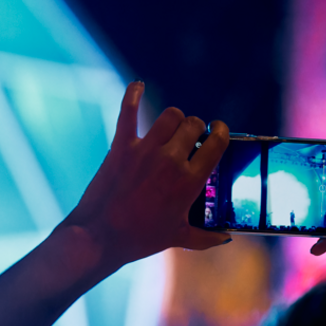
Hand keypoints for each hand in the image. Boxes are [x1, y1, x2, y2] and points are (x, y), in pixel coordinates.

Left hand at [59, 81, 231, 270]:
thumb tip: (227, 237)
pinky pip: (128, 112)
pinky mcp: (121, 147)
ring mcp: (145, 151)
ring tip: (172, 127)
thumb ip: (208, 237)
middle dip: (197, 127)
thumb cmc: (141, 239)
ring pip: (170, 116)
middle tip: (193, 136)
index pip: (217, 143)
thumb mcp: (180, 238)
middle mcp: (171, 160)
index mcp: (190, 181)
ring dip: (175, 119)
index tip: (219, 131)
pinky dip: (133, 95)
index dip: (221, 132)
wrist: (98, 237)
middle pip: (194, 124)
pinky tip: (138, 86)